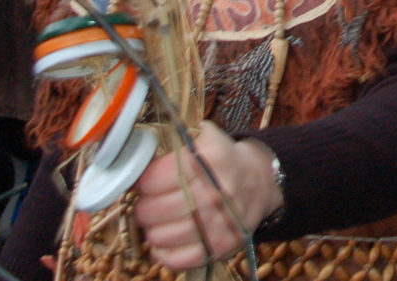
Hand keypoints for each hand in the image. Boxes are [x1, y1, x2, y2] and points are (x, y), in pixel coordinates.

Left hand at [134, 122, 283, 269]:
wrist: (261, 181)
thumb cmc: (224, 160)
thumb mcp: (205, 137)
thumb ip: (172, 140)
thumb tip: (136, 158)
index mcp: (207, 161)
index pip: (151, 180)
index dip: (142, 181)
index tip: (145, 182)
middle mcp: (212, 194)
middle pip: (151, 210)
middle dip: (145, 206)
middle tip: (151, 201)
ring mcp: (217, 224)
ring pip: (158, 236)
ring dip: (153, 228)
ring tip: (161, 219)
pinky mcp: (220, 247)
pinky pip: (175, 259)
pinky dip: (164, 252)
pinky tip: (168, 238)